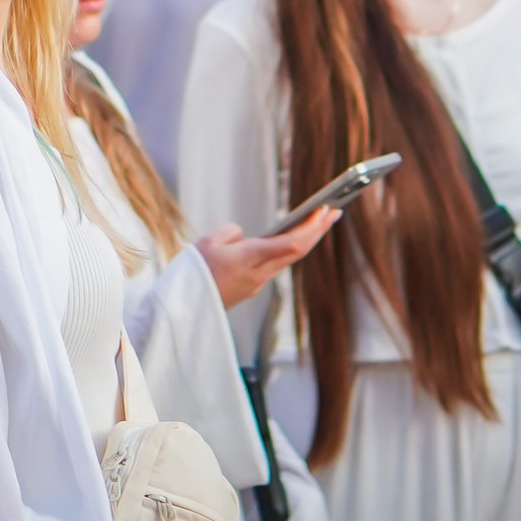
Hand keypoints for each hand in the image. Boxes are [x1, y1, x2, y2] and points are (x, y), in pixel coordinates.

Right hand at [195, 209, 338, 308]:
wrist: (184, 311)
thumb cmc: (192, 275)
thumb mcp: (207, 243)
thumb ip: (230, 234)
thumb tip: (243, 236)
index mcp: (249, 258)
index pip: (290, 244)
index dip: (310, 227)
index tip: (324, 210)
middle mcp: (259, 273)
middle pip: (298, 251)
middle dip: (318, 230)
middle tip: (335, 211)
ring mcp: (257, 283)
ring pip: (290, 259)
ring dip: (308, 239)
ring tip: (323, 220)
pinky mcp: (252, 287)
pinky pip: (278, 264)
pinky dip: (292, 248)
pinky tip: (297, 238)